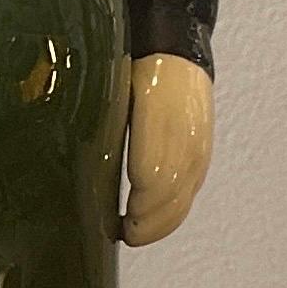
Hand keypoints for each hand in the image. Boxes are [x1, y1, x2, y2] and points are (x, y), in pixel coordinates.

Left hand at [121, 55, 213, 246]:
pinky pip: (190, 194)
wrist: (176, 53)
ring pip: (182, 199)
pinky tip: (153, 222)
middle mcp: (184, 134)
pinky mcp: (203, 157)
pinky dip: (172, 215)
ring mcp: (198, 147)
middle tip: (121, 233)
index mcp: (158, 113)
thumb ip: (102, 123)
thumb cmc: (134, 73)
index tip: (113, 217)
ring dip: (158, 224)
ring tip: (134, 234)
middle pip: (169, 193)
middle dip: (145, 221)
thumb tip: (82, 158)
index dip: (135, 202)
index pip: (151, 173)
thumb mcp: (112, 90)